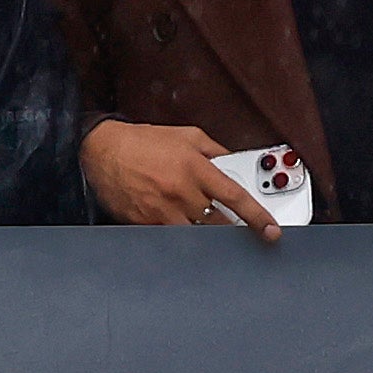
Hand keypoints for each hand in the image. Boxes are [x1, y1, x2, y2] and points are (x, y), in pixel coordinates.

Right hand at [80, 120, 277, 235]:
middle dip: (230, 226)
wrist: (101, 149)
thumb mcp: (187, 136)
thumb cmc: (143, 141)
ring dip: (204, 230)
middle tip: (233, 225)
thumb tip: (237, 164)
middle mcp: (181, 192)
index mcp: (195, 168)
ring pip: (196, 233)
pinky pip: (170, 236)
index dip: (258, 217)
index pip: (236, 198)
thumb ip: (216, 151)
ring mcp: (161, 211)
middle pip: (219, 222)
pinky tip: (173, 220)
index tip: (271, 230)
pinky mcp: (144, 223)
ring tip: (199, 219)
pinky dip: (179, 233)